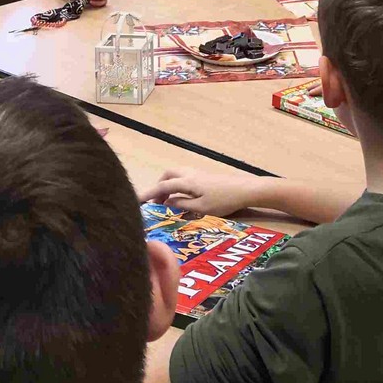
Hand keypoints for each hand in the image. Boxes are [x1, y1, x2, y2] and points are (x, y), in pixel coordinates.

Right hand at [142, 168, 265, 217]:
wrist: (246, 190)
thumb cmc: (224, 201)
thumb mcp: (201, 209)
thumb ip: (182, 205)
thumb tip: (167, 203)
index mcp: (187, 182)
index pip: (162, 187)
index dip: (147, 194)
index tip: (135, 201)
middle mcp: (190, 174)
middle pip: (168, 175)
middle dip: (158, 187)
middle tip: (156, 202)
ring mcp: (199, 174)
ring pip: (177, 175)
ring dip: (168, 186)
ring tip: (168, 203)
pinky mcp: (206, 177)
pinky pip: (185, 178)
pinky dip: (178, 186)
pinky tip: (183, 199)